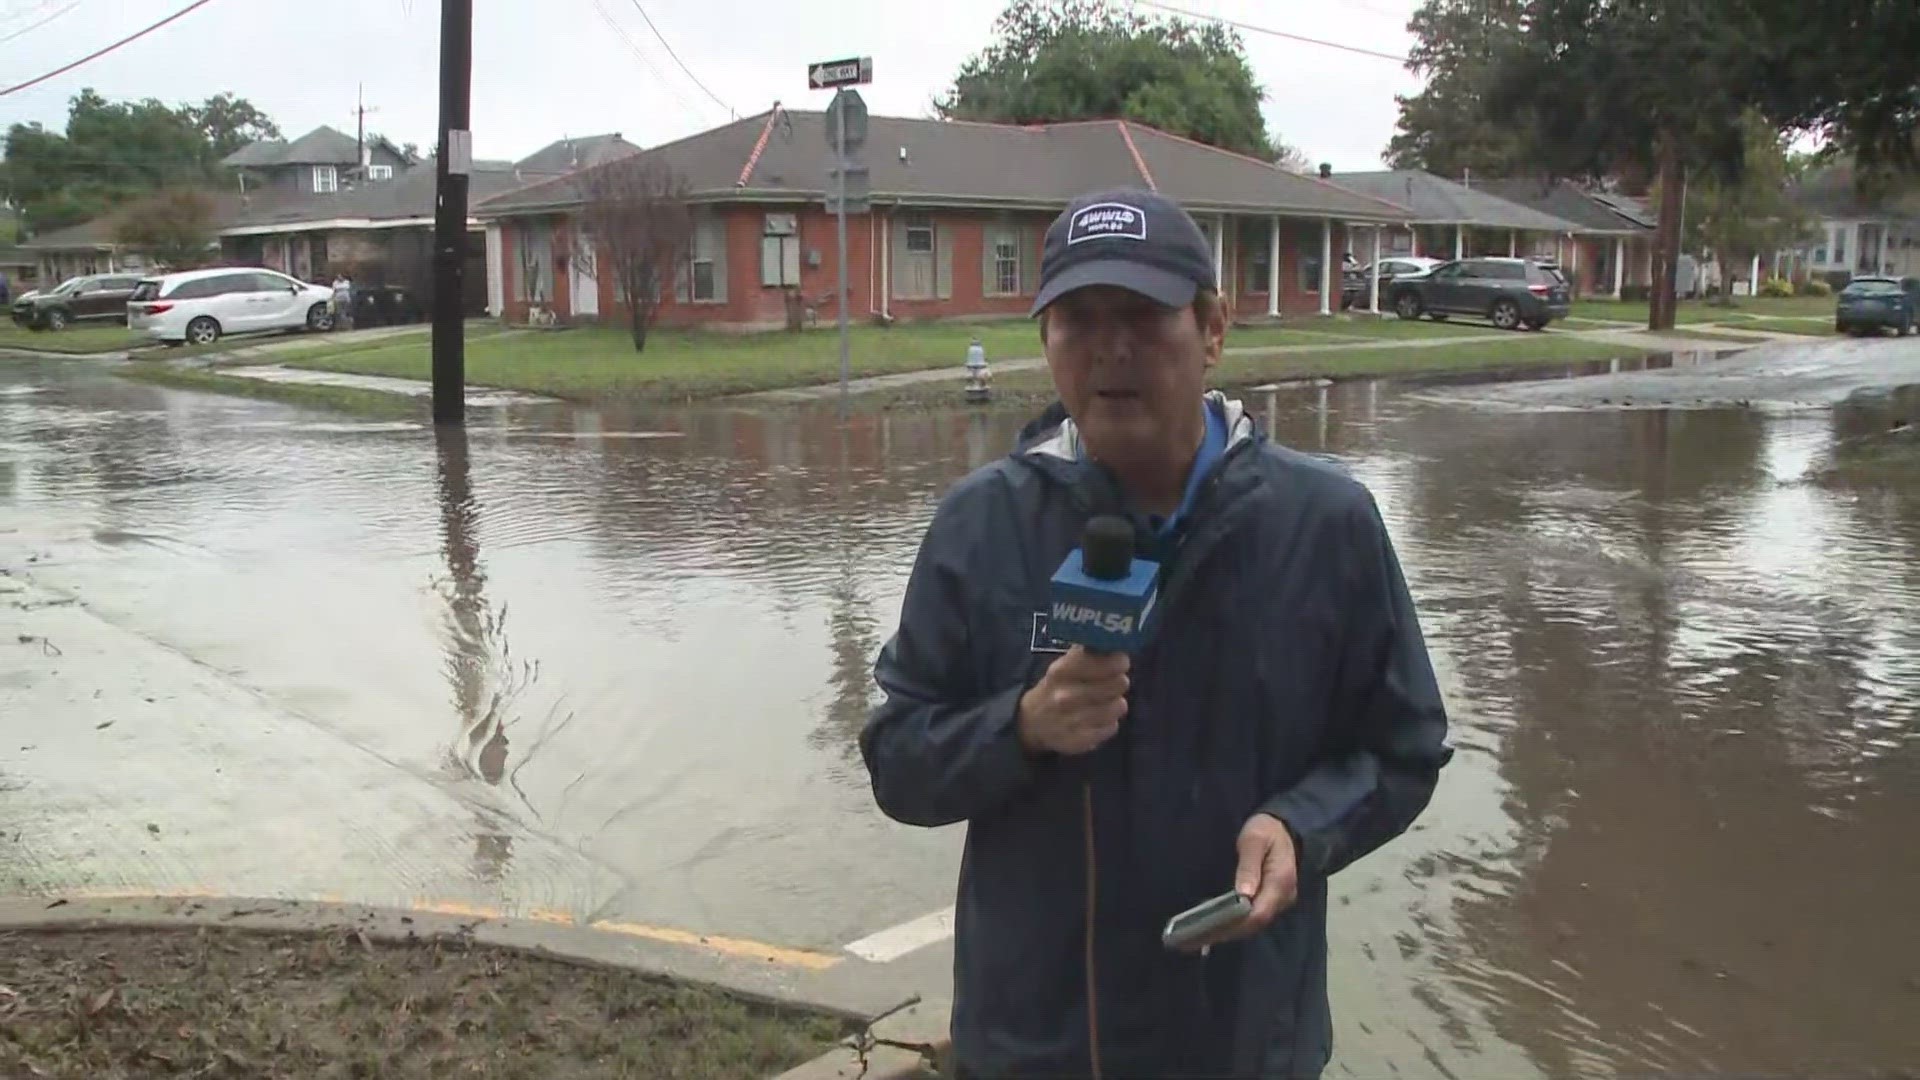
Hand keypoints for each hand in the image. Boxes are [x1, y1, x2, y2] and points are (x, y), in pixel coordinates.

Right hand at [1016, 645, 1129, 755]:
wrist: (1031, 724)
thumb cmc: (1056, 687)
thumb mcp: (1064, 665)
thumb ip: (1088, 653)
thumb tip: (1114, 642)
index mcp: (1061, 671)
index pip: (1104, 661)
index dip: (1117, 660)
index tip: (1120, 661)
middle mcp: (1066, 696)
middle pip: (1119, 683)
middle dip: (1118, 681)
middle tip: (1112, 682)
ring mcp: (1072, 721)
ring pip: (1119, 706)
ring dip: (1115, 703)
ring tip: (1103, 701)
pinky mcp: (1080, 741)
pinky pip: (1112, 727)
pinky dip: (1108, 723)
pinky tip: (1096, 719)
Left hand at [1173, 813, 1298, 952]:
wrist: (1286, 827)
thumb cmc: (1266, 830)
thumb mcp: (1254, 840)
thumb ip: (1248, 867)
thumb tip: (1243, 895)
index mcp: (1280, 882)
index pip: (1258, 914)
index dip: (1235, 924)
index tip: (1210, 930)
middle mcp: (1283, 897)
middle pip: (1255, 924)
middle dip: (1227, 932)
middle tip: (1197, 939)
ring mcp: (1279, 901)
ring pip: (1254, 924)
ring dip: (1230, 931)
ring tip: (1201, 937)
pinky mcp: (1272, 901)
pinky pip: (1254, 918)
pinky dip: (1236, 924)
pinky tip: (1216, 927)